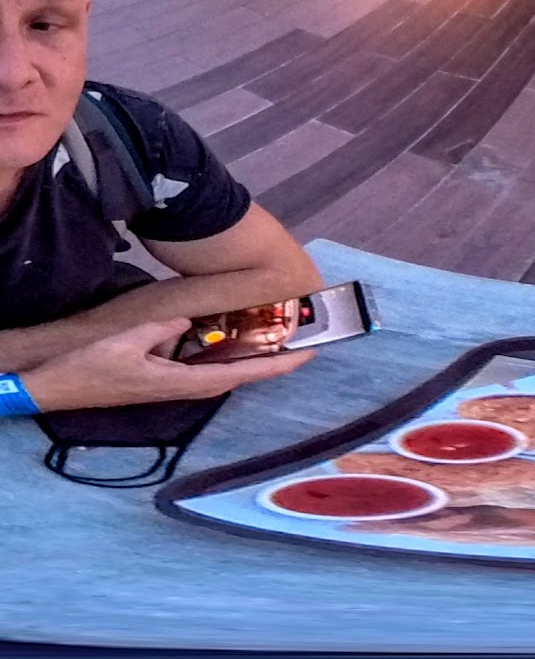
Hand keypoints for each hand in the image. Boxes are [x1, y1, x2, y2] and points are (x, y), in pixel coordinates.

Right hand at [19, 318, 314, 411]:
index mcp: (181, 382)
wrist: (55, 386)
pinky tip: (236, 345)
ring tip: (281, 341)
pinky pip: (206, 370)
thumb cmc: (89, 367)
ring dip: (252, 361)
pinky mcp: (163, 381)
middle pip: (240, 375)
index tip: (308, 356)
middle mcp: (184, 387)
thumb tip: (189, 318)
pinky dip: (228, 359)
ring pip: (224, 373)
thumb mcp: (125, 342)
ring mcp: (174, 386)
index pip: (240, 374)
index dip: (276, 366)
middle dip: (274, 362)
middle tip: (306, 343)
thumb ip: (160, 329)